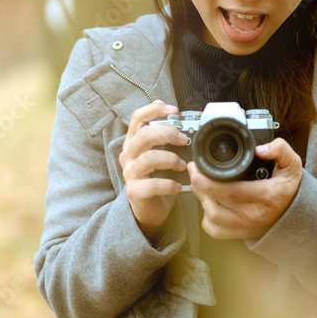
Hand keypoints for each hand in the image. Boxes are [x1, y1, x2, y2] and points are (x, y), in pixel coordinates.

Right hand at [119, 100, 189, 239]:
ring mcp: (130, 173)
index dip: (154, 110)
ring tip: (184, 165)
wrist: (149, 208)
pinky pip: (152, 184)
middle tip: (184, 140)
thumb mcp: (161, 155)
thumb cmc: (157, 178)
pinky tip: (178, 186)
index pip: (138, 118)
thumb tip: (187, 127)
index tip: (173, 110)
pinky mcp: (135, 191)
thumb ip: (168, 141)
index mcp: (134, 142)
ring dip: (170, 159)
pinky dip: (169, 184)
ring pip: (148, 159)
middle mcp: (128, 155)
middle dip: (167, 134)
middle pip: (144, 135)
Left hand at [188, 138, 302, 239]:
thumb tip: (260, 149)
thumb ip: (280, 150)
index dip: (208, 182)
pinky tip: (208, 203)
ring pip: (212, 216)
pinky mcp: (240, 234)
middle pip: (216, 204)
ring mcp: (245, 227)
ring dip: (201, 199)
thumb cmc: (289, 190)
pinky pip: (215, 230)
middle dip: (199, 186)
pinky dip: (206, 217)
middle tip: (193, 171)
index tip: (197, 170)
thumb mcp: (292, 166)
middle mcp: (254, 214)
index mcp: (266, 196)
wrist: (296, 214)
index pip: (231, 192)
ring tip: (198, 184)